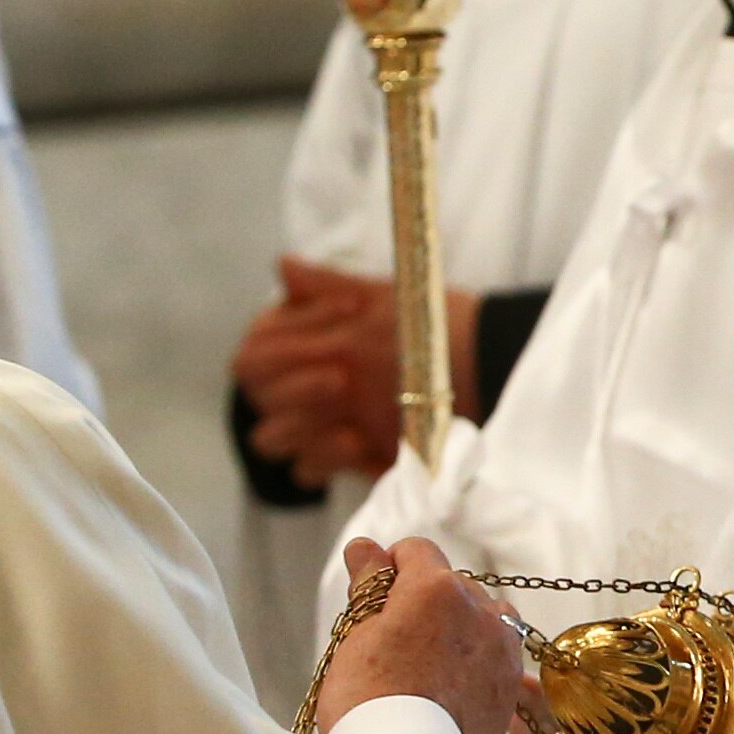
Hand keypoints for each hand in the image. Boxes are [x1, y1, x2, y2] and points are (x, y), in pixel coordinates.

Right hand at [233, 258, 400, 482]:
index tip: (340, 321)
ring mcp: (315, 424)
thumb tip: (284, 265)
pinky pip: (308, 469)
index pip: (256, 349)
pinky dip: (326, 456)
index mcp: (292, 343)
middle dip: (294, 384)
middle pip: (257, 394)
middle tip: (339, 377)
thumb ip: (328, 285)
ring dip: (301, 422)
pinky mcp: (339, 458)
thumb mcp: (380, 299)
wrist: (477, 367)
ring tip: (347, 402)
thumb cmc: (422, 327)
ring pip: (271, 437)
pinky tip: (358, 441)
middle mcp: (294, 387)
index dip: (286, 341)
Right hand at [313, 536, 523, 733]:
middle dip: (425, 601)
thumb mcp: (357, 634)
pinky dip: (479, 657)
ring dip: (461, 626)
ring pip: (484, 615)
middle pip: (451, 584)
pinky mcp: (512, 684)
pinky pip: (498, 652)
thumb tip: (365, 546)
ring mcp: (502, 647)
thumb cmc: (368, 699)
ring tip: (429, 663)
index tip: (378, 599)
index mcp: (436, 587)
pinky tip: (452, 684)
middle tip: (395, 643)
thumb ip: (368, 584)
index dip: (392, 570)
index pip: (416, 551)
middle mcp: (480, 608)